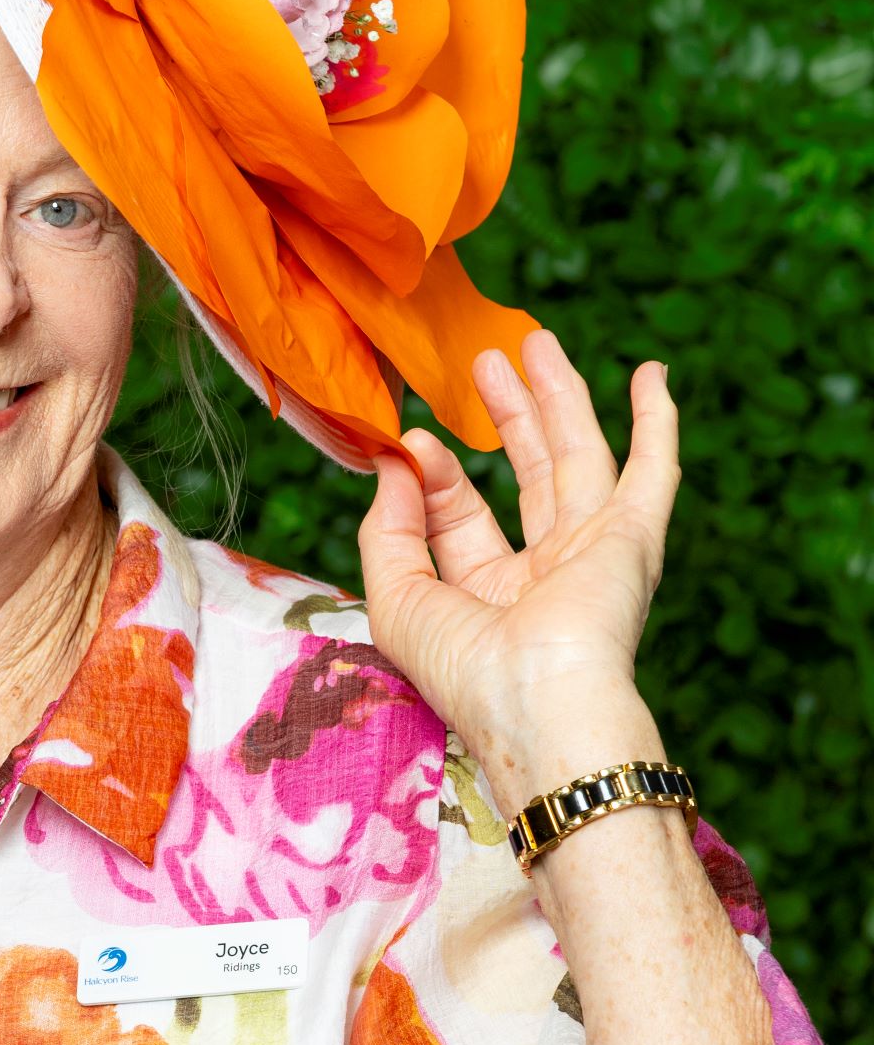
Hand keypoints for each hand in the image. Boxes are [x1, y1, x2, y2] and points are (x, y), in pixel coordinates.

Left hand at [358, 329, 679, 807]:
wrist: (540, 703)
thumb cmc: (465, 670)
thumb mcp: (397, 598)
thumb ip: (387, 528)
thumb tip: (394, 462)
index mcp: (488, 598)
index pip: (462, 518)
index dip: (437, 475)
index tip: (413, 439)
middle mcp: (545, 575)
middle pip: (528, 476)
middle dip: (508, 418)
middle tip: (485, 360)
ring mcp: (594, 556)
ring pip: (579, 459)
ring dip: (561, 400)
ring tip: (535, 341)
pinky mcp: (634, 542)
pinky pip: (653, 472)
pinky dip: (657, 425)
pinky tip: (654, 377)